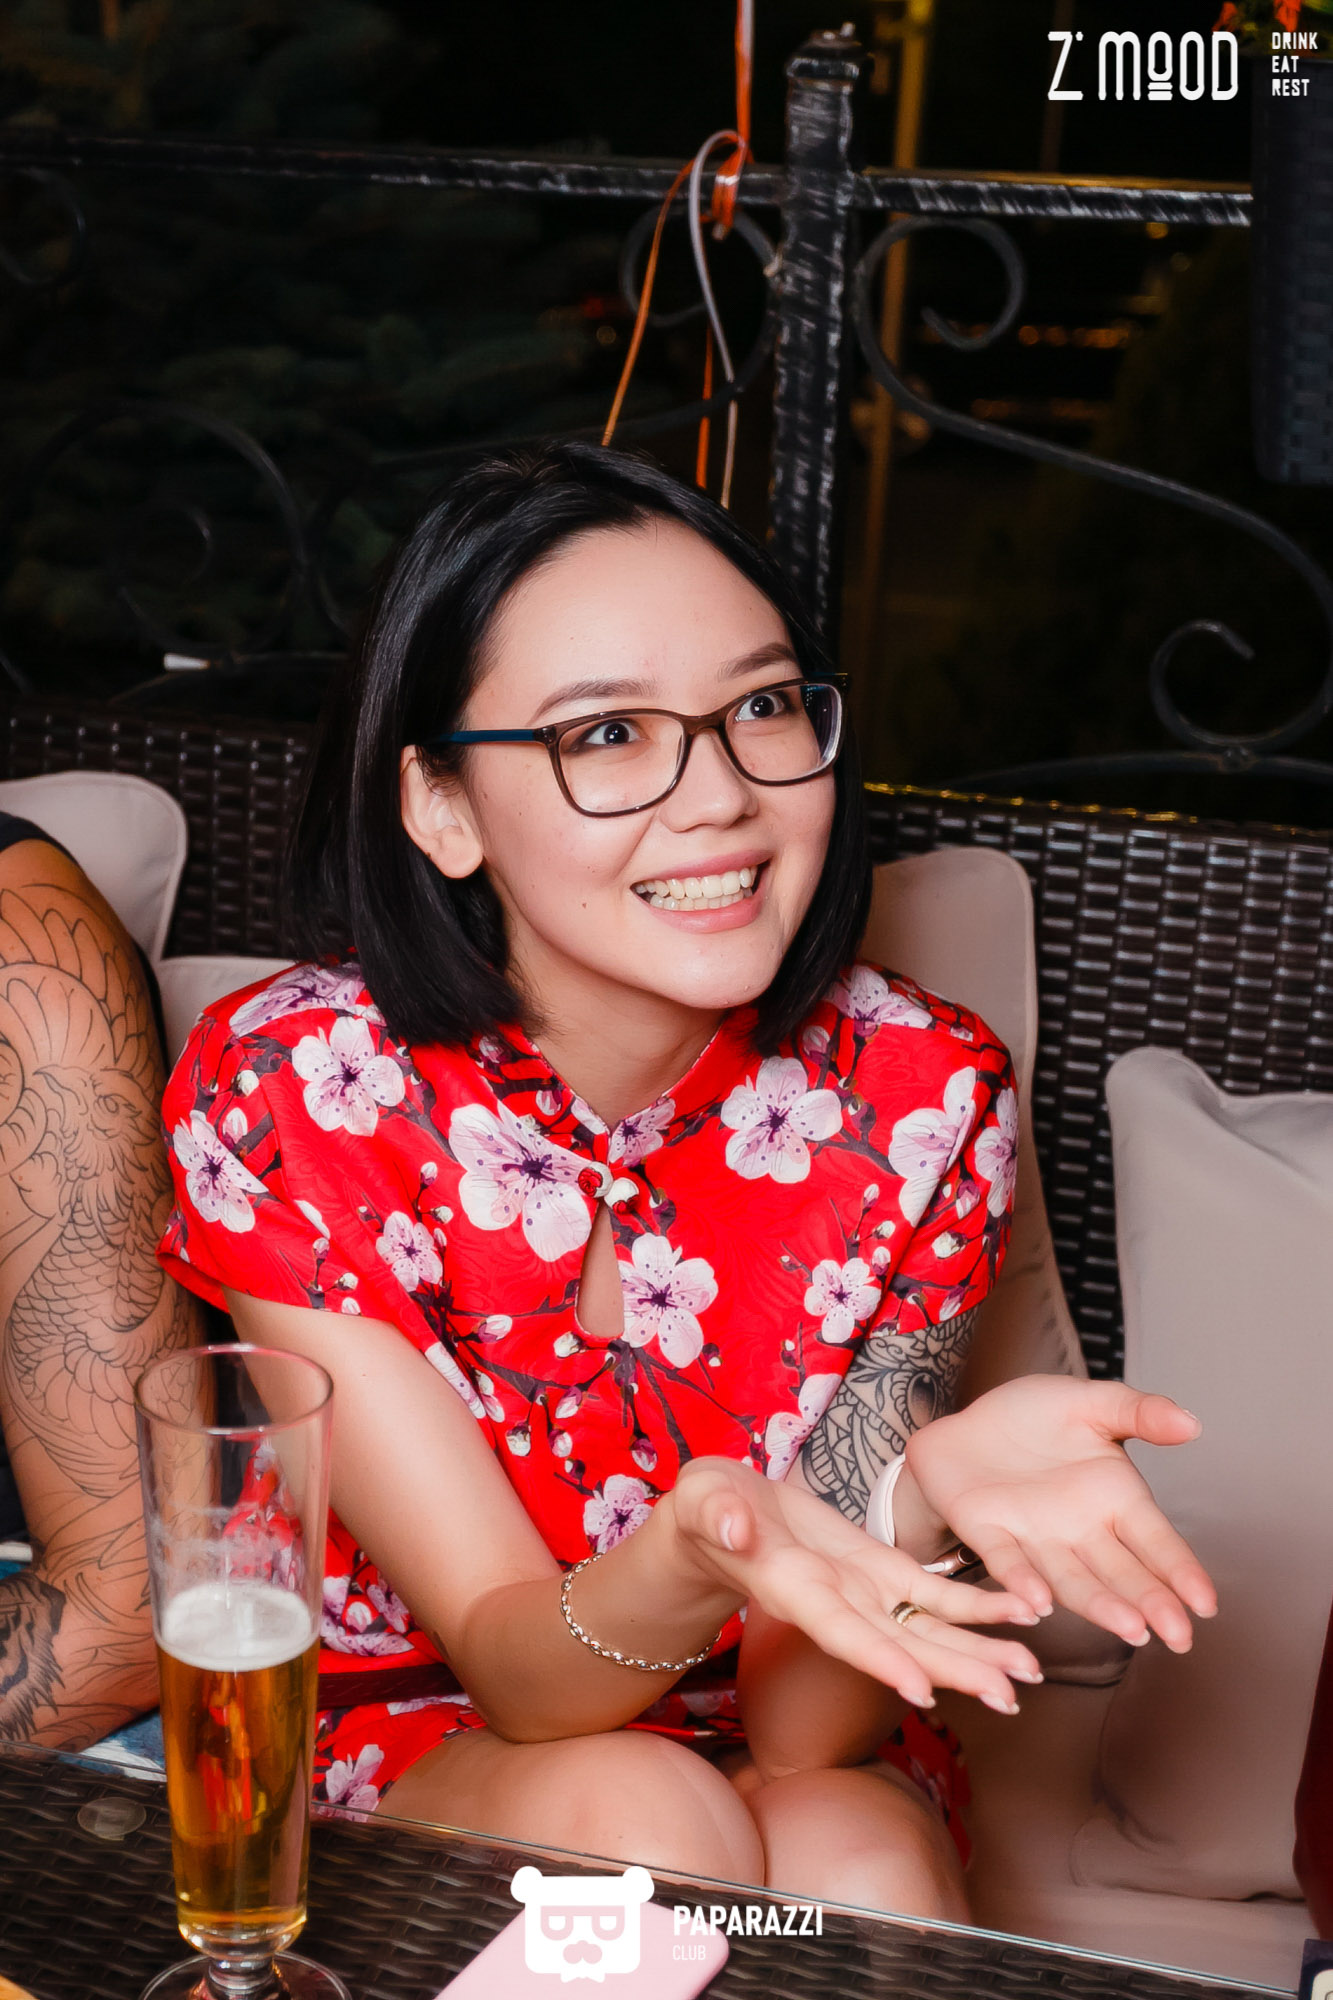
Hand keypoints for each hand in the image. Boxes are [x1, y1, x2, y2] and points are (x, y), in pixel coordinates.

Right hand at [669, 1455, 1043, 1714]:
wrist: (725, 1514)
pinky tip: (1021, 1610)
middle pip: (903, 1648)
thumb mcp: (703, 1502)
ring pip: (930, 1630)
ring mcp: (866, 1594)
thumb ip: (717, 1517)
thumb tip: (735, 1529)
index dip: (880, 1661)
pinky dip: (979, 1604)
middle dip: (955, 1672)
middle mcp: (840, 1607)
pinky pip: (937, 1593)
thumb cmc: (708, 1508)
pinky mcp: (883, 1571)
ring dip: (980, 1650)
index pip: (842, 1634)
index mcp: (797, 1592)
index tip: (923, 1691)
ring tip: (1031, 1671)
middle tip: (1011, 1697)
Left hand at [904, 1376, 1217, 1650]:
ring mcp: (1033, 1537)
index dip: (1181, 1571)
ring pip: (1071, 1579)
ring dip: (1099, 1604)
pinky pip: (1006, 1560)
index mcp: (1113, 1499)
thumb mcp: (1090, 1402)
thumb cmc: (1032, 1417)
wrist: (966, 1422)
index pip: (1156, 1541)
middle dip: (1151, 1602)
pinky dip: (1022, 1581)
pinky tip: (1038, 1602)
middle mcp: (1080, 1530)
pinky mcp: (986, 1531)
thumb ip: (1140, 1412)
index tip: (1206, 1604)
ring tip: (1129, 1628)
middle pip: (1121, 1572)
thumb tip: (1192, 1422)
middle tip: (1179, 1636)